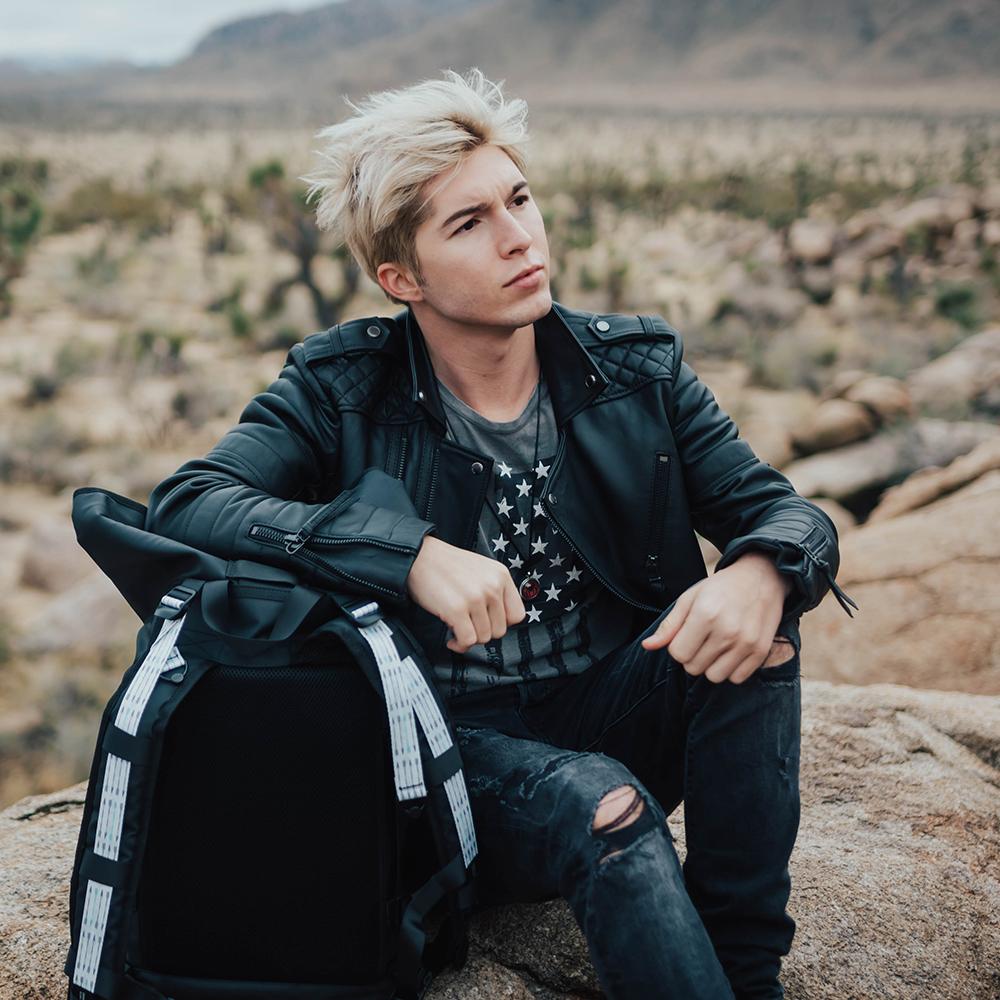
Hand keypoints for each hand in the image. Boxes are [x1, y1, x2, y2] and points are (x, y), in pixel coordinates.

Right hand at [406, 535, 525, 652]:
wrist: (418, 556)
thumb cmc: (445, 564)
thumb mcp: (481, 570)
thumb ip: (494, 590)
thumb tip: (499, 621)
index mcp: (501, 575)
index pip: (517, 615)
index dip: (502, 623)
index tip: (488, 622)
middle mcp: (492, 586)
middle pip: (500, 630)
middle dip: (482, 632)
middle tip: (468, 626)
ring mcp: (475, 598)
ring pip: (483, 638)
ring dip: (469, 639)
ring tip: (458, 630)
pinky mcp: (457, 609)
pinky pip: (467, 640)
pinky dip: (459, 645)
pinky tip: (452, 638)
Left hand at [640, 551, 793, 683]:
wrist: (762, 577)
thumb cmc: (721, 588)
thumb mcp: (690, 599)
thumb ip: (670, 626)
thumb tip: (648, 646)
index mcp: (705, 615)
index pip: (678, 654)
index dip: (678, 646)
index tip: (687, 635)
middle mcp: (726, 631)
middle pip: (694, 668)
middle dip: (693, 656)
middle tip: (702, 639)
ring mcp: (746, 643)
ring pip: (714, 677)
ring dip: (711, 665)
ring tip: (717, 646)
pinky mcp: (760, 652)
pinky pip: (736, 678)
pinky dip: (731, 669)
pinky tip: (732, 651)